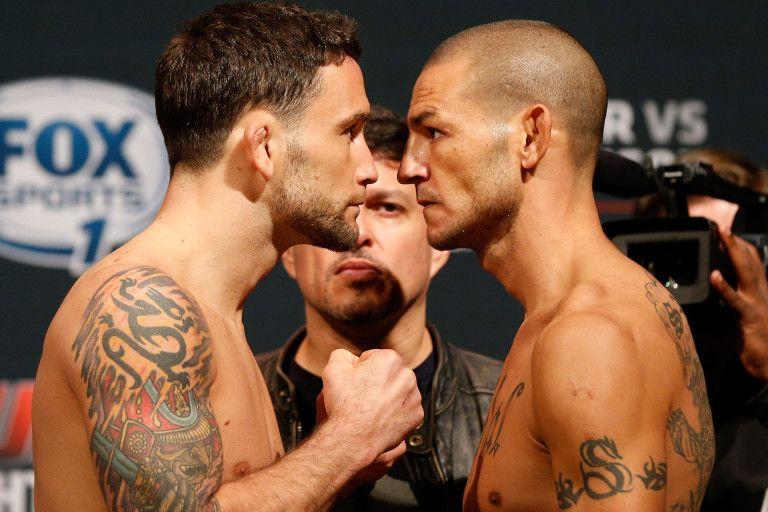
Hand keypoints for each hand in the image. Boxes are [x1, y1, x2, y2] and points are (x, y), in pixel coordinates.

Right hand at [321, 348, 422, 466]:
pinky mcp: (417, 415)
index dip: (361, 370)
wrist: (354, 438)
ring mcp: (414, 396)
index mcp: (390, 359)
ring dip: (388, 396)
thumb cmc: (344, 404)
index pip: (374, 358)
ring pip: (399, 390)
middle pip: (389, 374)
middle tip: (362, 396)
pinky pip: (405, 409)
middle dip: (378, 381)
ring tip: (371, 408)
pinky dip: (396, 412)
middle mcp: (407, 375)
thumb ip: (342, 355)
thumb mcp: (333, 369)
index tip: (355, 383)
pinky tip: (382, 417)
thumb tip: (350, 357)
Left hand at [711, 226, 767, 380]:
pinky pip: (736, 301)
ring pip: (746, 274)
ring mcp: (757, 305)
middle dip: (737, 243)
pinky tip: (715, 276)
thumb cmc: (758, 349)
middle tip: (724, 226)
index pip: (752, 265)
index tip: (728, 232)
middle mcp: (760, 296)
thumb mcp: (738, 330)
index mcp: (759, 296)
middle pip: (749, 263)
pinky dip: (725, 287)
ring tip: (724, 237)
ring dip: (735, 254)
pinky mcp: (750, 319)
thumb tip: (695, 321)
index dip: (742, 248)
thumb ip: (718, 322)